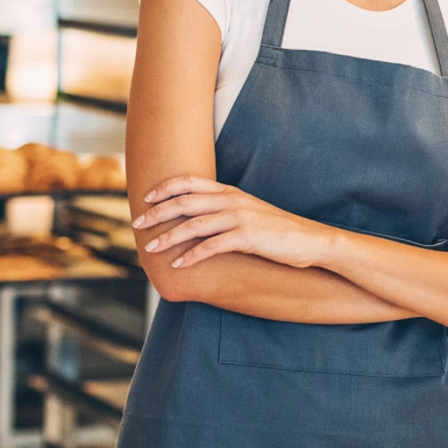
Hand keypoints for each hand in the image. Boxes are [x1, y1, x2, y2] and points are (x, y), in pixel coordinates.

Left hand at [132, 175, 327, 268]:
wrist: (310, 240)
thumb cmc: (278, 231)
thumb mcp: (251, 213)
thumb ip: (226, 211)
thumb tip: (200, 221)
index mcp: (231, 192)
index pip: (191, 182)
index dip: (166, 188)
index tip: (146, 198)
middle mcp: (233, 201)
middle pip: (186, 201)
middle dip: (158, 212)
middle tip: (138, 223)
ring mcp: (240, 218)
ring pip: (194, 224)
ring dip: (169, 236)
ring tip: (150, 247)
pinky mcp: (247, 237)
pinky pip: (212, 246)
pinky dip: (192, 255)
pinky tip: (179, 265)